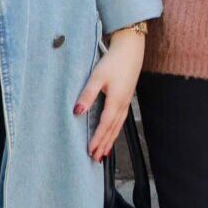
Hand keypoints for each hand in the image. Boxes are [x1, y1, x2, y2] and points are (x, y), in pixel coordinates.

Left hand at [74, 26, 148, 161]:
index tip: (91, 151)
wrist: (131, 49)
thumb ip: (87, 95)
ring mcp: (126, 101)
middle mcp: (123, 104)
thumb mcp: (97, 77)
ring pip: (118, 126)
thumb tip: (77, 113)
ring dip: (110, 139)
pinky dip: (115, 130)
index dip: (98, 139)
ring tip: (104, 152)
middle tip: (96, 158)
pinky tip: (112, 132)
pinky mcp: (126, 97)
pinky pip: (121, 119)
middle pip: (113, 129)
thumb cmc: (113, 61)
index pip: (105, 125)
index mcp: (116, 100)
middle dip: (104, 144)